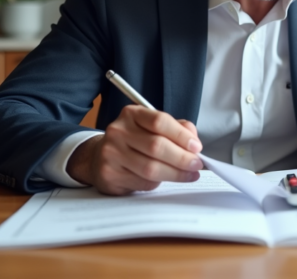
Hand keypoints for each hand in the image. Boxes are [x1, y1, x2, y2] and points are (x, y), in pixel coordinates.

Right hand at [67, 106, 203, 194]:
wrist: (99, 158)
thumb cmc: (133, 142)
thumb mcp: (152, 128)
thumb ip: (175, 129)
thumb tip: (194, 141)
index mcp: (131, 114)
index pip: (160, 121)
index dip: (181, 135)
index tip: (197, 147)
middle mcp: (118, 131)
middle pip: (157, 146)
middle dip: (182, 158)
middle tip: (197, 164)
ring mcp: (111, 153)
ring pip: (151, 168)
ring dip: (176, 174)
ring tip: (189, 175)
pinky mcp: (110, 174)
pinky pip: (142, 182)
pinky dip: (158, 183)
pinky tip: (165, 179)